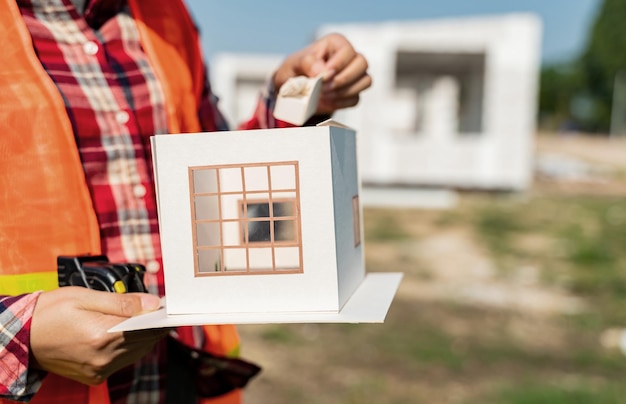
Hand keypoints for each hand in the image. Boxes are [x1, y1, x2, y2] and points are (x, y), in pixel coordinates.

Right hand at [30, 287, 167, 384]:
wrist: (22, 336)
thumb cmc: (51, 312)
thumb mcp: (85, 297)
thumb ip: (122, 302)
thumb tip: (153, 303)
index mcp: (102, 336)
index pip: (147, 329)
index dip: (161, 318)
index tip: (168, 309)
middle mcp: (103, 358)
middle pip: (145, 342)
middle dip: (153, 326)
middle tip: (156, 310)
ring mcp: (98, 370)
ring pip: (136, 353)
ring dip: (142, 338)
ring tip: (141, 320)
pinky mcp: (94, 376)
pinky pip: (122, 361)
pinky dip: (128, 348)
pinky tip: (124, 334)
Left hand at [273, 33, 371, 115]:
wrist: (294, 88)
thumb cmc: (295, 70)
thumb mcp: (294, 64)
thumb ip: (307, 63)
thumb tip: (322, 71)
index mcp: (335, 43)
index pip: (347, 50)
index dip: (338, 64)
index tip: (323, 77)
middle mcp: (349, 56)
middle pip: (362, 63)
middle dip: (344, 79)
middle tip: (325, 88)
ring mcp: (354, 74)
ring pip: (365, 81)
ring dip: (344, 92)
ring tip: (324, 95)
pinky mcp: (353, 91)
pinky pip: (356, 98)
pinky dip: (342, 103)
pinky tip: (328, 101)